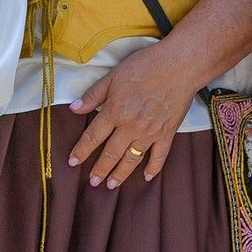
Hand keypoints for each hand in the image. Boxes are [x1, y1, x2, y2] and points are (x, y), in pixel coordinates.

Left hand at [68, 45, 200, 188]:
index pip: (93, 136)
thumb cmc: (145, 65)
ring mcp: (150, 132)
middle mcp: (130, 126)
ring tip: (111, 185)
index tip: (72, 162)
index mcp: (115, 111)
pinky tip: (146, 177)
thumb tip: (74, 109)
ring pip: (131, 159)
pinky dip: (153, 168)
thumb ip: (93, 95)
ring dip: (120, 174)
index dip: (81, 151)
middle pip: (111, 153)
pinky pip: (159, 156)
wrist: (180, 65)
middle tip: (92, 182)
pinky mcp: (167, 133)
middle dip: (99, 169)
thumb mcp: (113, 76)